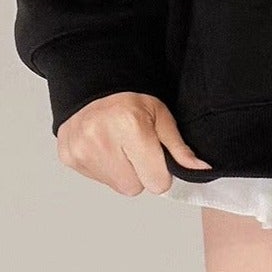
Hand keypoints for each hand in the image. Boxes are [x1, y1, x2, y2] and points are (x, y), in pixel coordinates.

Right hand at [56, 92, 212, 195]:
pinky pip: (97, 180)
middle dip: (140, 172)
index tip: (155, 155)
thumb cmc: (130, 99)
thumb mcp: (161, 116)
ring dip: (122, 172)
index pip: (156, 182)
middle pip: (134, 188)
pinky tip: (104, 147)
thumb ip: (179, 148)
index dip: (160, 171)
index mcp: (130, 127)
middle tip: (136, 147)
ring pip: (115, 186)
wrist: (93, 84)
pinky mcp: (68, 157)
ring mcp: (82, 150)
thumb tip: (202, 168)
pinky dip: (104, 168)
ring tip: (119, 145)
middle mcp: (102, 139)